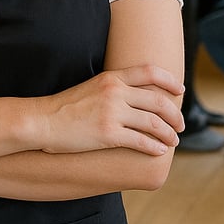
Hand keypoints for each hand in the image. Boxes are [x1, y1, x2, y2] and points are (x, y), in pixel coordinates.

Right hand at [36, 65, 184, 156]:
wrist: (43, 121)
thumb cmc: (66, 106)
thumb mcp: (92, 87)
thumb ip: (114, 88)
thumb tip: (138, 97)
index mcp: (111, 78)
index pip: (150, 72)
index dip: (170, 80)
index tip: (179, 90)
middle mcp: (114, 92)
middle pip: (158, 101)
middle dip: (175, 115)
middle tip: (180, 125)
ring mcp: (112, 113)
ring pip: (154, 123)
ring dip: (169, 134)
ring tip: (173, 141)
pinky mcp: (108, 134)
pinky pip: (141, 141)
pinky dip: (154, 147)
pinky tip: (158, 151)